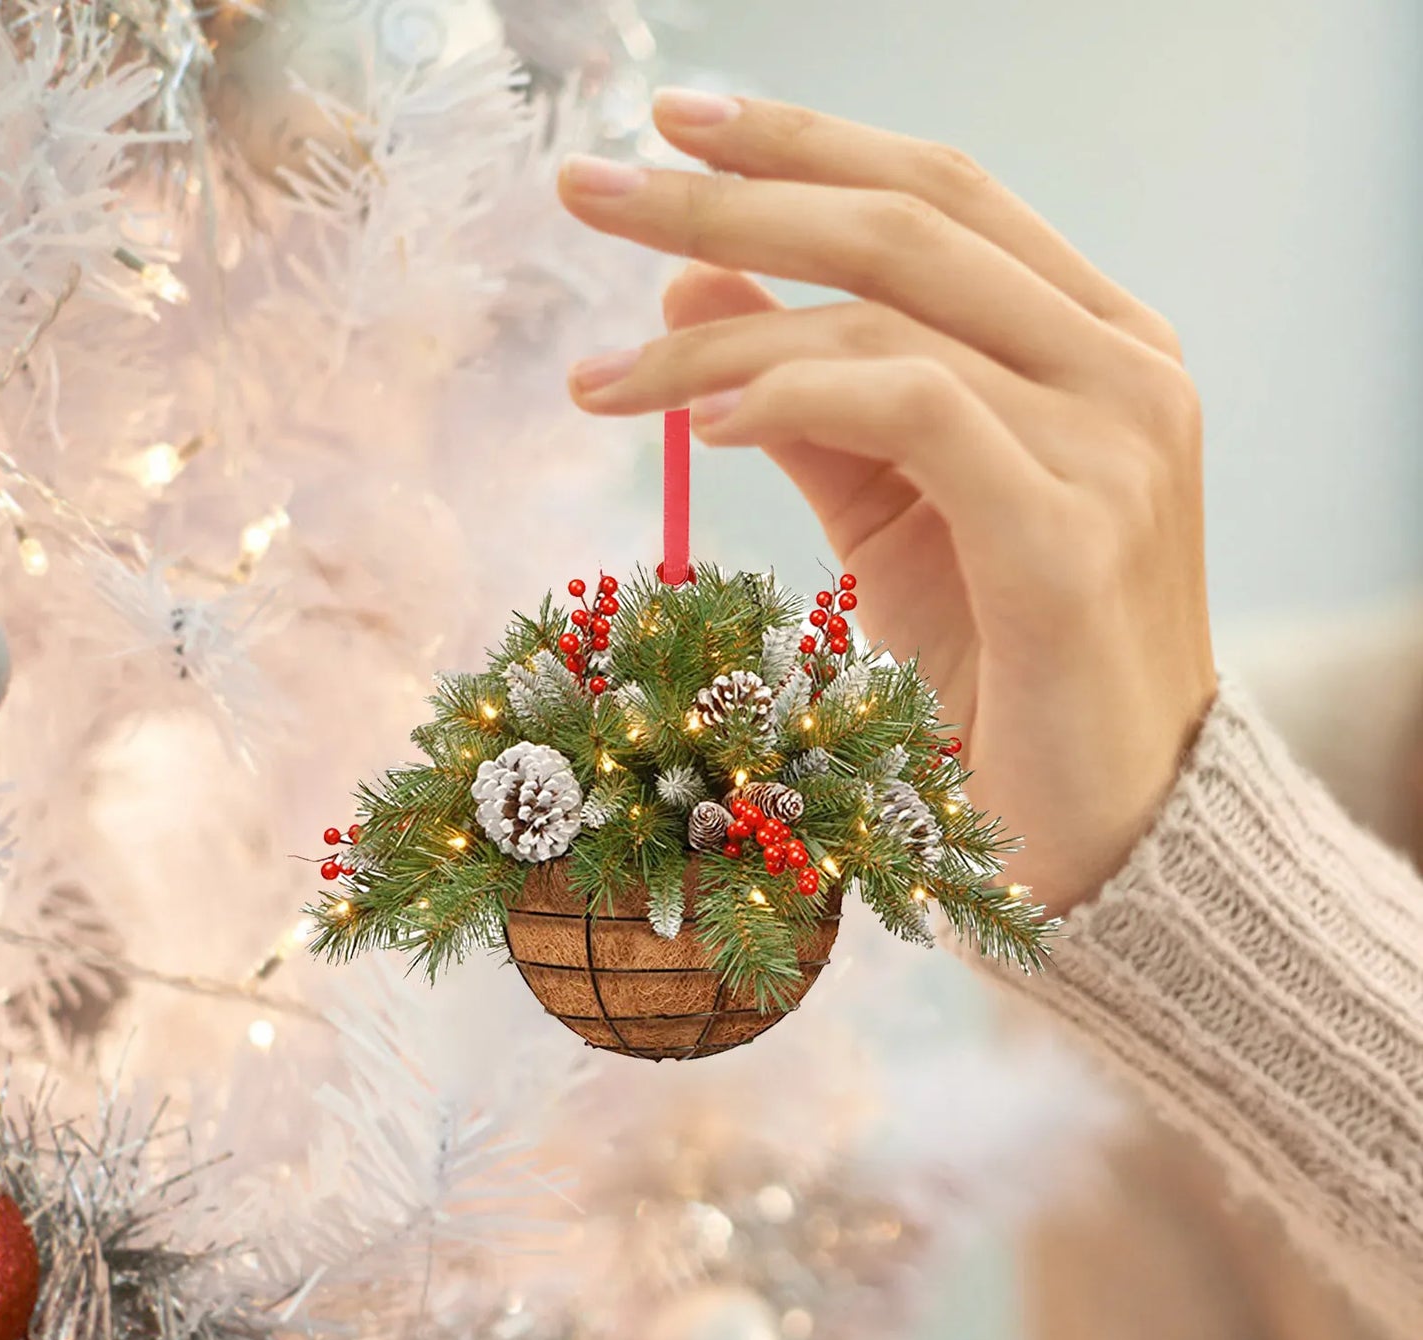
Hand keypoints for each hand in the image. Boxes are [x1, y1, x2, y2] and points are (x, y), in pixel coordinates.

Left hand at [557, 90, 1216, 915]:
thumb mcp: (893, 516)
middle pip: (906, 225)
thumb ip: (809, 396)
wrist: (1104, 839)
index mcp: (1093, 343)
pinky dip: (796, 397)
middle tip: (590, 190)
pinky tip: (705, 420)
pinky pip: (915, 411)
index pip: (938, 197)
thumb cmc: (999, 677)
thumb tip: (692, 288)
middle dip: (731, 198)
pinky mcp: (1072, 534)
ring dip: (719, 337)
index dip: (801, 146)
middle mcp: (1123, 368)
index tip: (669, 128)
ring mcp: (1114, 443)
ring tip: (598, 384)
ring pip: (890, 321)